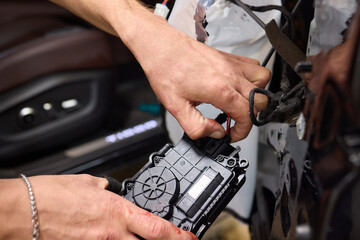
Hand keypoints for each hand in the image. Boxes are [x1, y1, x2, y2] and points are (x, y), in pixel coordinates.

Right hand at [0, 175, 196, 239]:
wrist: (26, 210)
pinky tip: (117, 238)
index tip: (190, 237)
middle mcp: (113, 234)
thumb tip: (113, 190)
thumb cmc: (53, 195)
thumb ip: (107, 188)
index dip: (179, 235)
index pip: (157, 227)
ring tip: (146, 238)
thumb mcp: (89, 183)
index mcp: (118, 211)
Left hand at [113, 14, 270, 140]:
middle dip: (249, 116)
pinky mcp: (229, 57)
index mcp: (220, 90)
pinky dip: (252, 78)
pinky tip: (237, 85)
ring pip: (263, 81)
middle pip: (260, 101)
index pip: (248, 115)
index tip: (232, 133)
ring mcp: (232, 64)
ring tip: (238, 102)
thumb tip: (214, 132)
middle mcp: (230, 75)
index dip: (242, 131)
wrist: (161, 46)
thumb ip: (197, 126)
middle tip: (233, 120)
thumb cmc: (166, 70)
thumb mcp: (176, 107)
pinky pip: (254, 66)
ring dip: (256, 95)